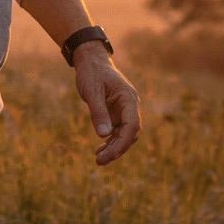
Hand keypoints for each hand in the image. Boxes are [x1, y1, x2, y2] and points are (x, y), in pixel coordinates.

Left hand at [73, 43, 140, 164]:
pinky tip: (99, 151)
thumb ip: (98, 112)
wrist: (91, 61)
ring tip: (99, 160)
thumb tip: (104, 135)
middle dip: (117, 149)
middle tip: (100, 161)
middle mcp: (129, 106)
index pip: (132, 125)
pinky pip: (117, 132)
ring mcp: (124, 111)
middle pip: (130, 134)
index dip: (124, 142)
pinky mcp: (116, 114)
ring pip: (123, 135)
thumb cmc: (91, 73)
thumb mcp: (92, 91)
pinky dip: (109, 142)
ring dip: (113, 149)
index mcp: (128, 98)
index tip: (112, 155)